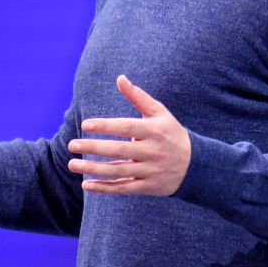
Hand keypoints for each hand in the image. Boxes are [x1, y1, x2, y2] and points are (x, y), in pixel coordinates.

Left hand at [66, 74, 191, 195]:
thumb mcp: (159, 113)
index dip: (105, 126)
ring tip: (72, 164)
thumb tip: (119, 78)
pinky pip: (123, 188)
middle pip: (119, 150)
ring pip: (118, 171)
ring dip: (93, 169)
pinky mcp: (148, 187)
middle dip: (93, 148)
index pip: (126, 127)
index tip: (85, 125)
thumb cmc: (171, 133)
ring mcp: (150, 170)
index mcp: (154, 131)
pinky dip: (105, 188)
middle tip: (71, 145)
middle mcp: (152, 151)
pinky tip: (86, 184)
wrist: (196, 165)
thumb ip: (138, 96)